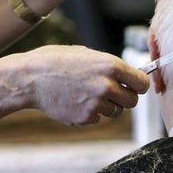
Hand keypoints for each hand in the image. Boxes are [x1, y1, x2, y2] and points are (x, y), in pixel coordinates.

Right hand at [18, 46, 149, 125]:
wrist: (30, 79)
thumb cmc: (55, 61)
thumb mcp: (85, 54)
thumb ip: (108, 66)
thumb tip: (127, 75)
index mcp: (110, 65)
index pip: (142, 83)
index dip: (138, 85)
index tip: (133, 86)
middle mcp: (107, 85)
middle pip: (132, 101)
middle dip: (124, 98)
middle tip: (110, 92)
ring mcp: (96, 104)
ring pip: (116, 112)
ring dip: (107, 106)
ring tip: (87, 94)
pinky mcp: (85, 118)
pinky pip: (98, 118)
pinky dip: (90, 113)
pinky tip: (76, 101)